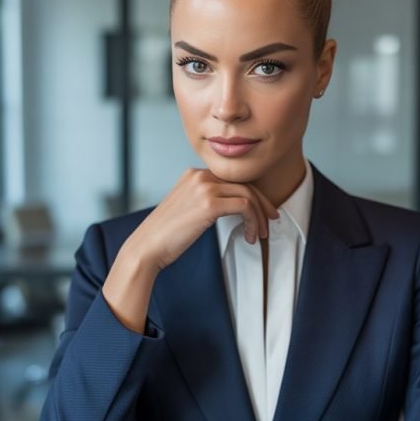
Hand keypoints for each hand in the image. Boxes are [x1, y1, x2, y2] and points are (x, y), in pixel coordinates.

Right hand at [125, 168, 278, 274]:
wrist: (147, 246)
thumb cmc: (166, 235)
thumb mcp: (187, 210)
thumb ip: (206, 201)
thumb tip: (233, 208)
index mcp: (194, 174)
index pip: (233, 179)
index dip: (252, 195)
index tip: (263, 211)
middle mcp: (200, 175)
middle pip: (244, 183)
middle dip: (263, 203)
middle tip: (271, 221)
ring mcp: (204, 187)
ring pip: (248, 195)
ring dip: (260, 216)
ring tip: (259, 234)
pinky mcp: (209, 203)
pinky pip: (245, 207)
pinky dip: (253, 222)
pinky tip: (249, 236)